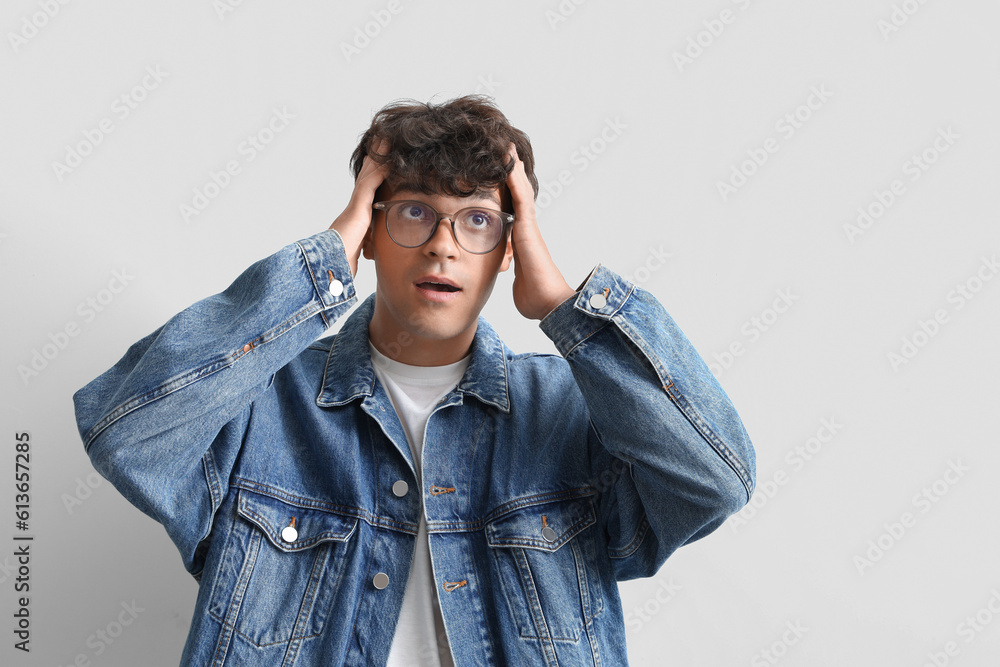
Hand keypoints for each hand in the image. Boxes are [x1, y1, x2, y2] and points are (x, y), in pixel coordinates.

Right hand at [329, 137, 390, 276]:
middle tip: (383, 140)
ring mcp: (357, 201)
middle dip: (376, 158)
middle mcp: (356, 203)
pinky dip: (382, 168)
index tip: (382, 162)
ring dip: (379, 156)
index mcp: (358, 213)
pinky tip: (391, 157)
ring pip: (370, 172)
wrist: (334, 260)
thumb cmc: (344, 259)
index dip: (375, 174)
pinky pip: (372, 180)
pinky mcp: (360, 203)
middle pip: (368, 174)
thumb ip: (366, 244)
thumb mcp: (361, 248)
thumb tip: (369, 251)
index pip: (369, 189)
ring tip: (388, 139)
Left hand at [505, 143, 575, 319]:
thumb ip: (510, 272)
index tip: (496, 176)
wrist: (548, 303)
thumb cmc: (534, 298)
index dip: (504, 192)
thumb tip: (505, 275)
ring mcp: (528, 226)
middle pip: (516, 194)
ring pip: (519, 190)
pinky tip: (508, 161)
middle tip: (504, 151)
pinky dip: (514, 178)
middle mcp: (525, 229)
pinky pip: (520, 197)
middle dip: (510, 173)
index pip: (510, 210)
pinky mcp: (528, 227)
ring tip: (506, 147)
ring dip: (512, 168)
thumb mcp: (515, 280)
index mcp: (520, 240)